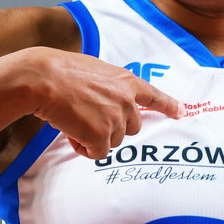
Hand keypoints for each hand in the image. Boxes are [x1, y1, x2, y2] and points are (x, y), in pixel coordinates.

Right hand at [21, 47, 181, 158]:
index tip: (181, 112)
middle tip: (89, 118)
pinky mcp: (101, 135)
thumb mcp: (95, 70)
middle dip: (113, 128)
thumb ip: (110, 86)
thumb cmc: (62, 72)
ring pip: (114, 142)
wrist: (43, 79)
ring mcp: (115, 119)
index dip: (168, 105)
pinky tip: (72, 132)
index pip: (154, 96)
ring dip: (95, 138)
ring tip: (75, 121)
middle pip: (133, 128)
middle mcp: (126, 101)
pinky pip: (98, 153)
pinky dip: (85, 148)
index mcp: (126, 82)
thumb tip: (109, 101)